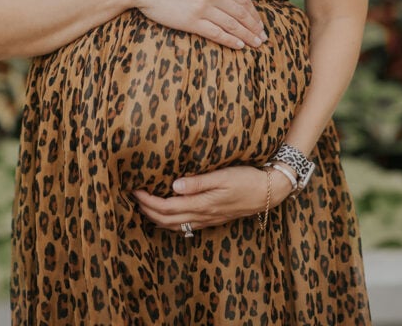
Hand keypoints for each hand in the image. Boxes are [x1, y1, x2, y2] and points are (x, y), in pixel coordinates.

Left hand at [132, 164, 292, 230]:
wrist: (268, 192)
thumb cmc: (246, 179)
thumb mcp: (223, 176)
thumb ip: (198, 182)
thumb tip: (173, 185)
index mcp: (202, 204)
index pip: (166, 207)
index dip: (147, 201)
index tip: (135, 189)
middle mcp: (202, 215)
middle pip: (166, 219)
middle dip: (146, 210)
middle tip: (132, 197)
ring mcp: (207, 219)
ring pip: (174, 225)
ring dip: (156, 218)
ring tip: (143, 206)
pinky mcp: (212, 218)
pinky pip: (185, 225)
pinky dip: (170, 221)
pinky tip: (167, 215)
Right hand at [134, 0, 267, 48]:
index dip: (254, 12)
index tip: (259, 22)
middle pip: (241, 13)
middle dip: (254, 26)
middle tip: (263, 37)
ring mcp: (203, 8)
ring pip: (232, 24)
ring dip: (247, 35)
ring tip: (256, 44)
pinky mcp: (192, 21)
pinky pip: (216, 33)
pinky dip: (230, 40)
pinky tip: (239, 46)